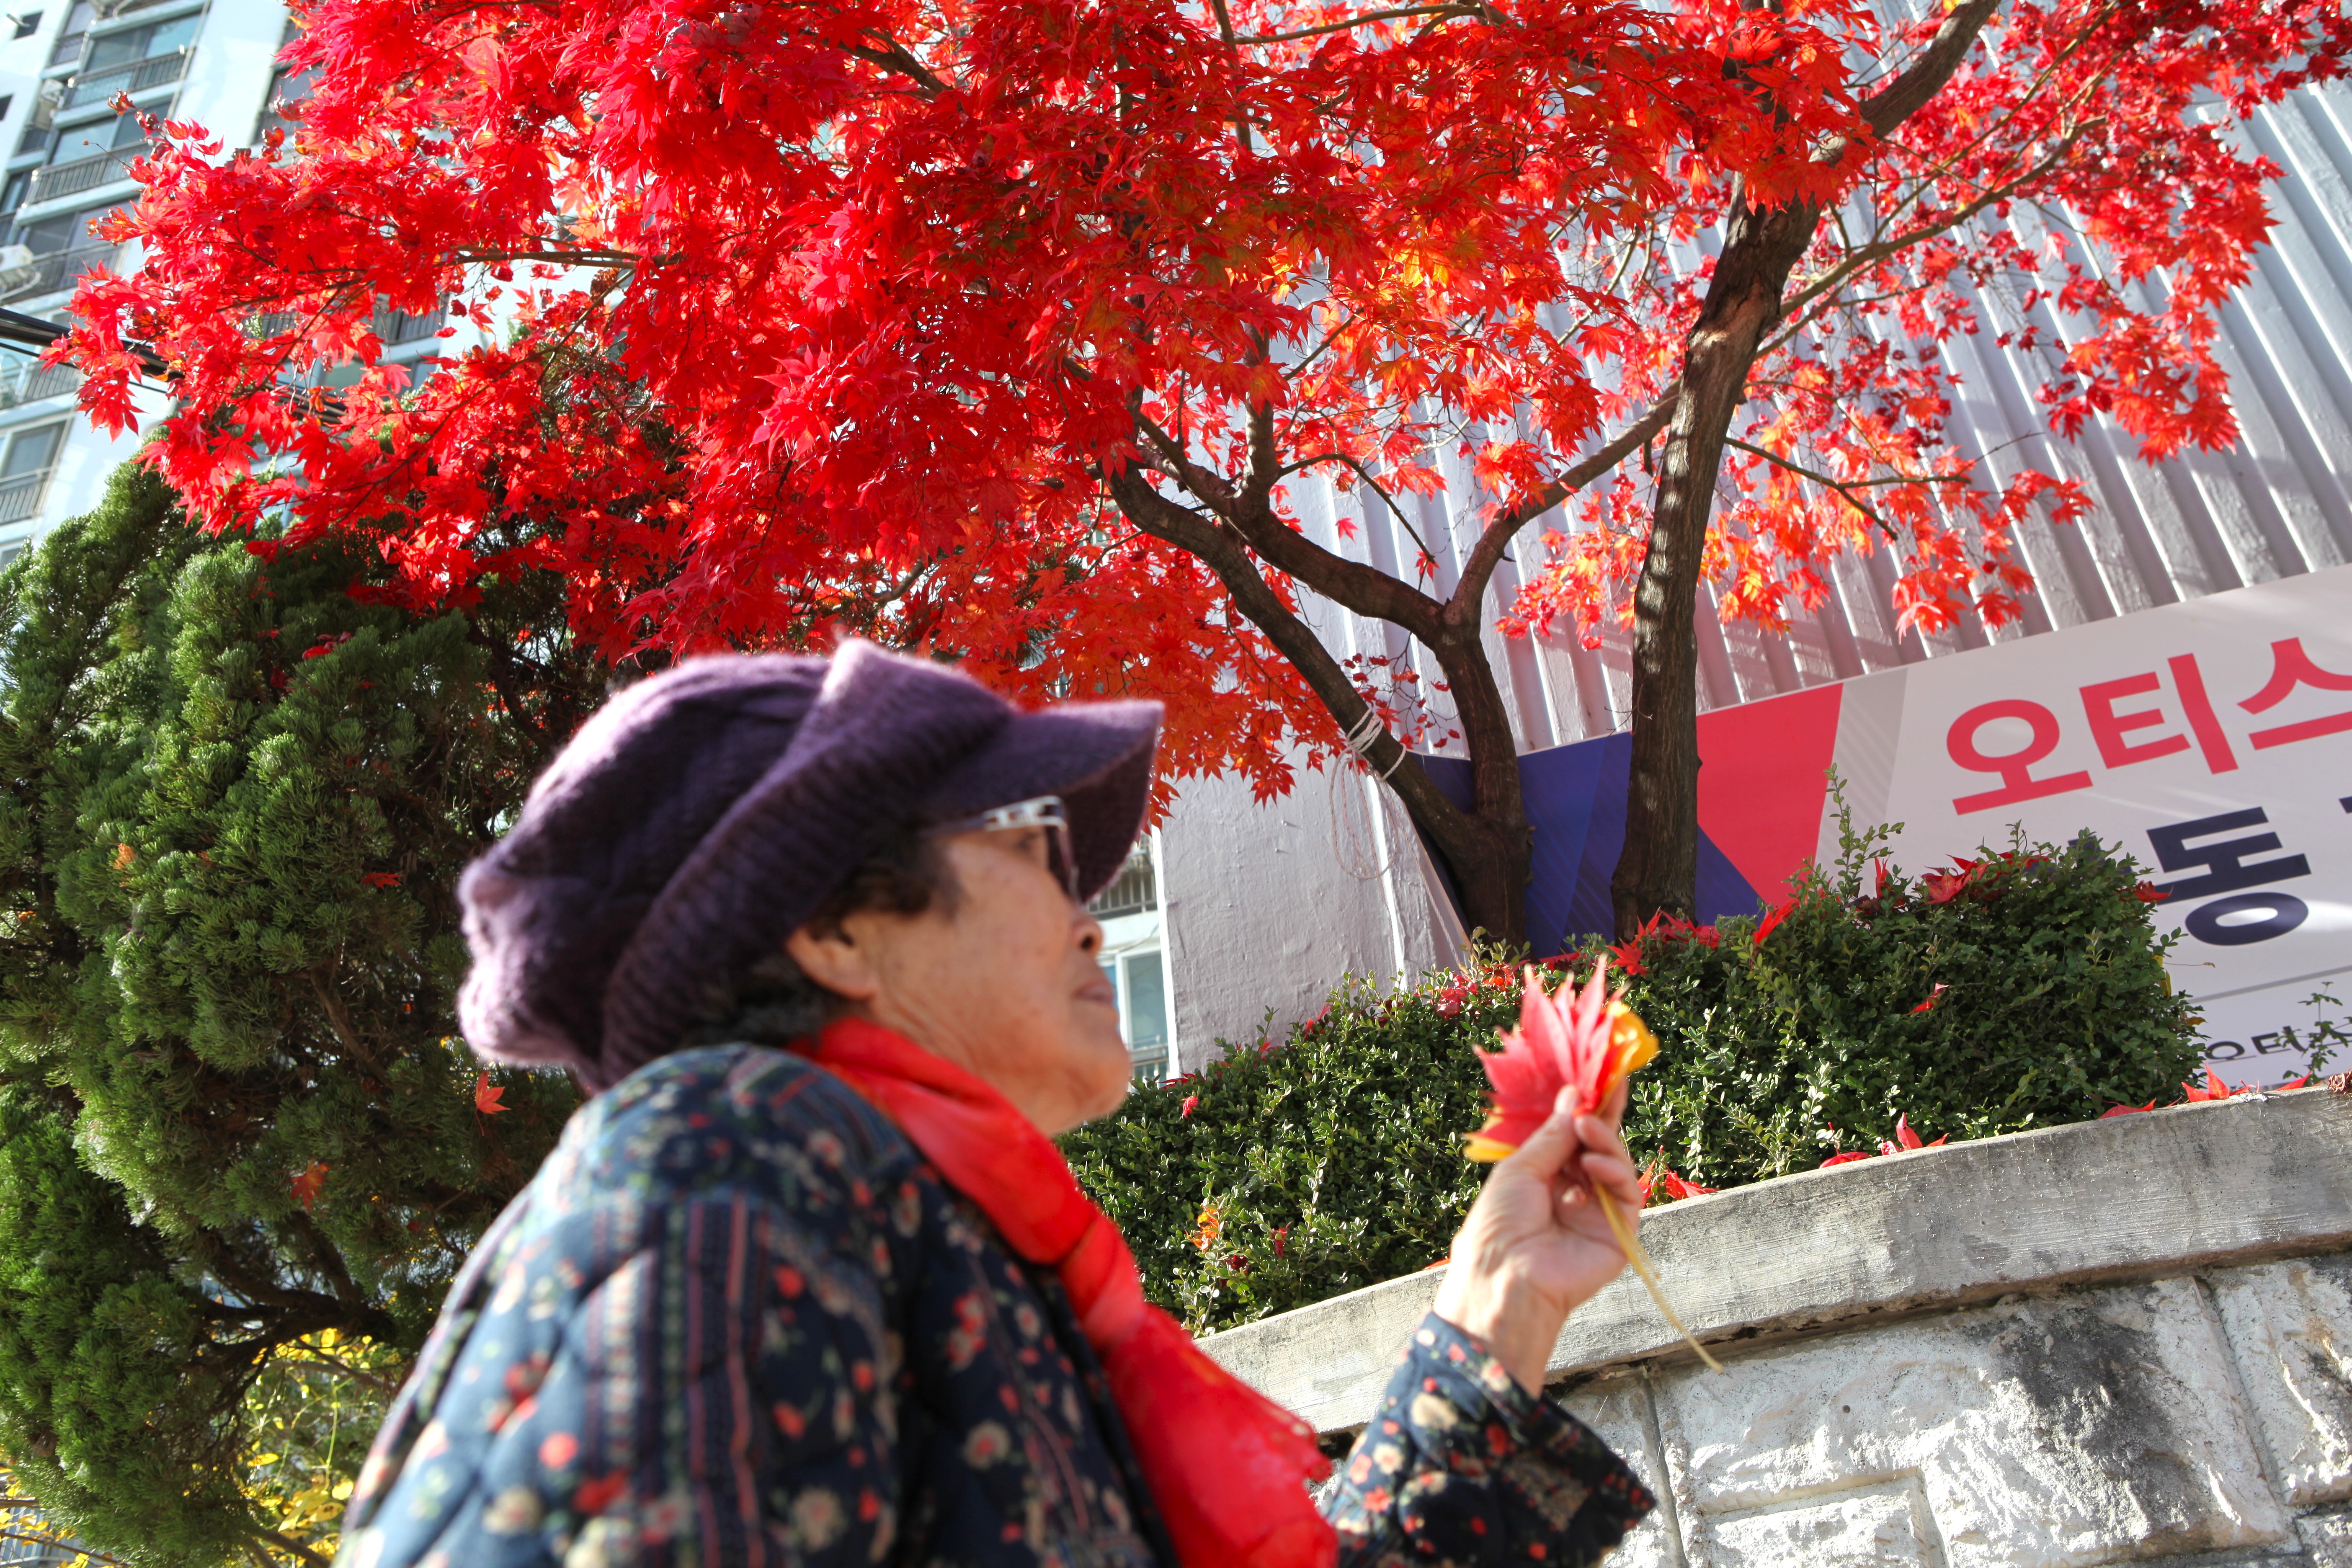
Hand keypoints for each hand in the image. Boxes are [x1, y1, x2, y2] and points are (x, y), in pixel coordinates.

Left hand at [1431, 1078, 1641, 1394]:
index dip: (1586, 1108)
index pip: (1573, 1136)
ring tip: (1586, 1128)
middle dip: (1603, 1116)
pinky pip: (1628, 1193)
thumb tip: (1573, 1096)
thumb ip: (1552, 1136)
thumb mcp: (1520, 1169)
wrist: (1506, 1276)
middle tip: (1608, 1086)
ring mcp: (1599, 1211)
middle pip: (1600, 1145)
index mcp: (1546, 1175)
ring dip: (1604, 1140)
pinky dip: (1613, 1172)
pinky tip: (1592, 1164)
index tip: (1600, 1077)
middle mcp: (1574, 1190)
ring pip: (1616, 1163)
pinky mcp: (1618, 1232)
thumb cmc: (1500, 1224)